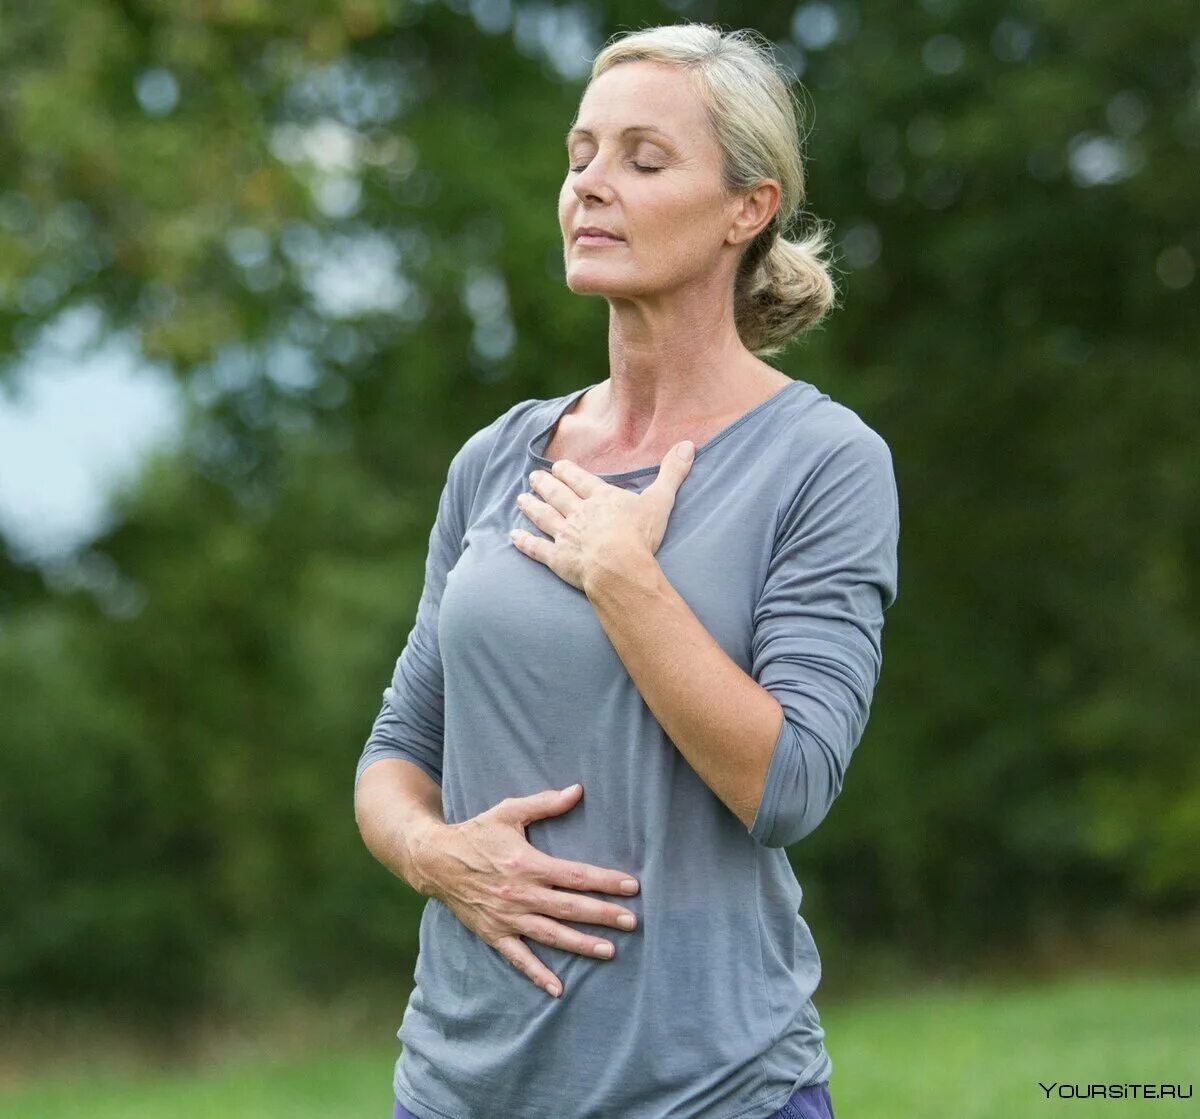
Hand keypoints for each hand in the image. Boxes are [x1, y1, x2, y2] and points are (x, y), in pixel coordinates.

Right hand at [419, 783, 640, 998]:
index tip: (632, 886)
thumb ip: (545, 803)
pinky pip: (519, 958)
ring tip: (609, 951)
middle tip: (632, 922)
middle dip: (603, 915)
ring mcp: (508, 918)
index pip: (576, 875)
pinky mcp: (494, 934)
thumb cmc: (476, 833)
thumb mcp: (509, 812)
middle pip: (570, 908)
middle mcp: (521, 894)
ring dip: (581, 944)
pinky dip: (538, 974)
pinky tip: (558, 989)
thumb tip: (577, 790)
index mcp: (528, 864)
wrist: (435, 860)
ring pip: (551, 935)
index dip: (606, 881)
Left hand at [509, 441, 695, 590]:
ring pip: (544, 517)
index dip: (567, 472)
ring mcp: (566, 536)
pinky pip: (538, 549)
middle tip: (533, 477)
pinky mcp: (559, 559)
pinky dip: (525, 542)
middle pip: (557, 495)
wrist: (619, 567)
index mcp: (601, 498)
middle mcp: (578, 513)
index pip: (580, 480)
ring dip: (531, 507)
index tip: (557, 466)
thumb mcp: (661, 500)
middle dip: (545, 484)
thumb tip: (689, 444)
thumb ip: (672, 473)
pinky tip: (514, 536)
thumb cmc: (640, 536)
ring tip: (521, 498)